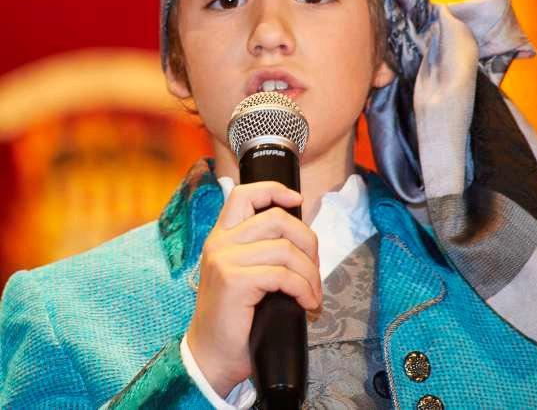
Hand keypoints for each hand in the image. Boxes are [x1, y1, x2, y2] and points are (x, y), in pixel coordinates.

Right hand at [185, 181, 321, 397]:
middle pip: (277, 219)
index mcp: (221, 235)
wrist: (211, 356)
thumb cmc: (234, 317)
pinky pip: (283, 275)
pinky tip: (307, 304)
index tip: (297, 200)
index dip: (274, 190)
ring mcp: (225, 260)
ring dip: (310, 273)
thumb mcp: (242, 272)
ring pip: (285, 249)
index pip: (245, 194)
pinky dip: (303, 289)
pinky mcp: (234, 281)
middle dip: (307, 241)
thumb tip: (300, 236)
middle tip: (314, 269)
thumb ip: (261, 249)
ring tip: (313, 294)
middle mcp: (220, 242)